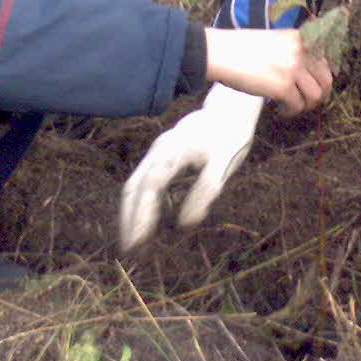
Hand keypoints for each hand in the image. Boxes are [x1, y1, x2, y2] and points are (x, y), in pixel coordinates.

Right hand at [119, 82, 263, 249]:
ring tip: (133, 242)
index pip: (151, 185)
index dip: (142, 213)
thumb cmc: (229, 137)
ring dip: (131, 212)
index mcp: (175, 149)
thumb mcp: (224, 162)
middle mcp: (160, 149)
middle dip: (129, 218)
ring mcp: (158, 151)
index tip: (138, 241)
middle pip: (135, 186)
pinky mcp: (161, 156)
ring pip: (135, 183)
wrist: (230, 110)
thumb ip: (206, 190)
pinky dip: (140, 203)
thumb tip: (185, 224)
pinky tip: (144, 222)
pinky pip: (143, 181)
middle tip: (129, 250)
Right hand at [204, 27, 332, 116]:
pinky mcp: (284, 87)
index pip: (326, 61)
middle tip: (307, 102)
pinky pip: (298, 106)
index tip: (319, 88)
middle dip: (320, 95)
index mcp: (301, 38)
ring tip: (291, 106)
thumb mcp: (277, 41)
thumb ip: (295, 52)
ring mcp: (294, 69)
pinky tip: (281, 110)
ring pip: (315, 96)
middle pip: (326, 81)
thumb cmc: (243, 48)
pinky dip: (290, 112)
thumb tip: (309, 75)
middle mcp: (302, 52)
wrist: (222, 53)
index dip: (324, 78)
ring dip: (305, 105)